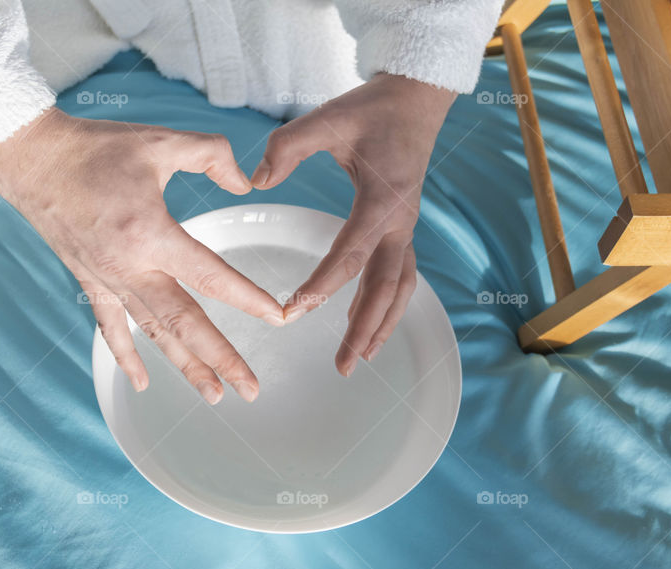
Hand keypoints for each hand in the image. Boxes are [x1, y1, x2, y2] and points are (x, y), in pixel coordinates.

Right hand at [0, 108, 283, 403]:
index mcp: (152, 233)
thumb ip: (212, 156)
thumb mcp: (162, 141)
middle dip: (221, 359)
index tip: (279, 318)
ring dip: (184, 366)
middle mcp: (130, 267)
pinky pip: (109, 327)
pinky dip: (126, 356)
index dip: (250, 300)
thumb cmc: (95, 147)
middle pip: (184, 323)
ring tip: (214, 395)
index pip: (212, 276)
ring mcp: (107, 279)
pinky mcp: (88, 280)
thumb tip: (246, 184)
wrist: (31, 157)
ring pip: (152, 333)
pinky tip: (141, 383)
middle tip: (251, 389)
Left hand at [250, 74, 455, 375]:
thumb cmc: (371, 110)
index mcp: (381, 200)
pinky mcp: (403, 227)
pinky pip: (399, 275)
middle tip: (344, 366)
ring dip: (382, 324)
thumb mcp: (327, 119)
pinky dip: (386, 304)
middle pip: (385, 286)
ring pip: (400, 287)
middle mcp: (400, 221)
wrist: (415, 100)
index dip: (322, 286)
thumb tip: (254, 182)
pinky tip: (364, 321)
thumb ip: (287, 147)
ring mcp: (406, 227)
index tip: (293, 311)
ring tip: (360, 358)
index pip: (350, 255)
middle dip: (366, 329)